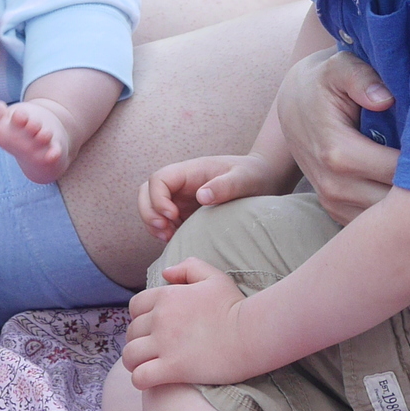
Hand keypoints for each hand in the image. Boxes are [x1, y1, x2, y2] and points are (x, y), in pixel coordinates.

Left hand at [123, 258, 259, 387]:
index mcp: (167, 296)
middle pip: (132, 332)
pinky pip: (140, 377)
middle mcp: (160, 319)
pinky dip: (140, 380)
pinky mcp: (172, 368)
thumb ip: (189, 268)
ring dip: (134, 362)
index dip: (139, 318)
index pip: (135, 307)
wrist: (252, 333)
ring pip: (130, 355)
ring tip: (146, 366)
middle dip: (138, 340)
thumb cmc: (235, 306)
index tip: (151, 328)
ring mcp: (165, 344)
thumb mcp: (214, 278)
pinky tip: (151, 379)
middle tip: (152, 349)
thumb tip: (166, 273)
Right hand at [140, 152, 287, 239]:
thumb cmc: (253, 175)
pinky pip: (164, 219)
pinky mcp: (185, 211)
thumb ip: (225, 186)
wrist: (262, 179)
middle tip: (164, 231)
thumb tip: (201, 196)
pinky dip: (163, 230)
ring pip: (151, 206)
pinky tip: (175, 240)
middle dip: (148, 212)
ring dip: (153, 223)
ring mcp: (181, 197)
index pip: (159, 179)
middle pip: (147, 192)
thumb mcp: (244, 179)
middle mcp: (181, 183)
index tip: (173, 215)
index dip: (158, 198)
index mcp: (190, 170)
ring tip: (168, 238)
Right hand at [274, 49, 397, 222]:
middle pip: (395, 206)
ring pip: (387, 223)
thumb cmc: (324, 83)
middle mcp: (334, 186)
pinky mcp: (337, 212)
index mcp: (338, 153)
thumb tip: (385, 98)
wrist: (293, 106)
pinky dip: (398, 219)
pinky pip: (374, 226)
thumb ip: (360, 78)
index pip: (398, 172)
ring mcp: (334, 203)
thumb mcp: (338, 68)